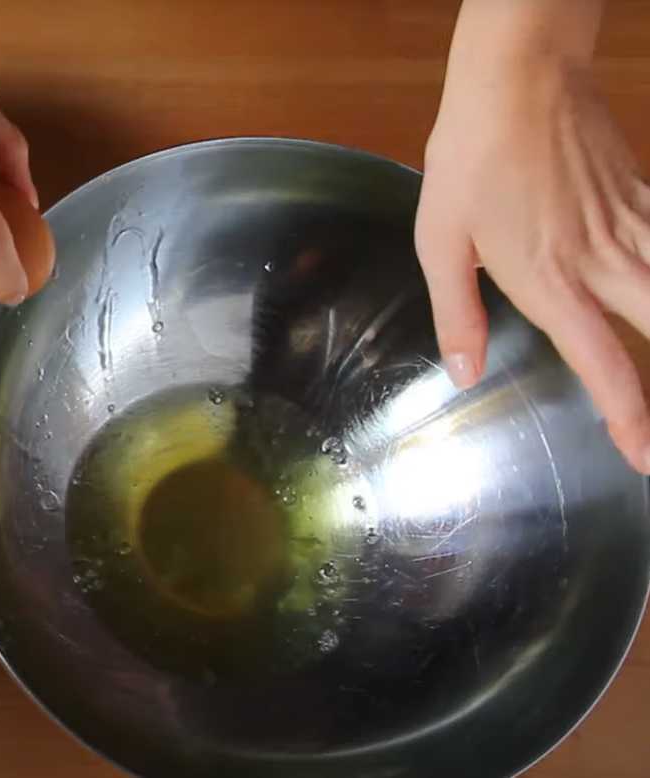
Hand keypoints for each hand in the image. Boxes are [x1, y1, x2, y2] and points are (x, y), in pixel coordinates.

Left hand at [416, 0, 649, 473]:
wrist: (518, 80)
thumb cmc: (470, 157)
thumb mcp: (439, 239)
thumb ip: (456, 312)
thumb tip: (463, 371)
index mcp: (549, 281)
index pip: (603, 363)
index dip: (629, 416)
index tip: (645, 456)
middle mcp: (602, 262)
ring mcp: (631, 228)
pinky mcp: (643, 198)